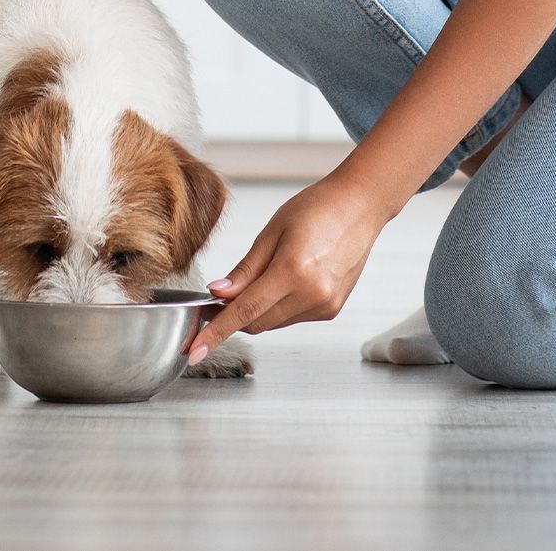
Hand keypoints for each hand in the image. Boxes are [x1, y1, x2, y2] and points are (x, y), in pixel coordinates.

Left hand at [187, 172, 391, 364]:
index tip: (195, 349)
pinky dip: (277, 307)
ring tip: (262, 276)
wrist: (360, 206)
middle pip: (256, 323)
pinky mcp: (331, 309)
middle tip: (216, 298)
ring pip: (273, 323)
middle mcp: (312, 294)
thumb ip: (245, 269)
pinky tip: (285, 280)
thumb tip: (218, 294)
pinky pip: (291, 318)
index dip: (216, 332)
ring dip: (256, 310)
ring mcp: (325, 305)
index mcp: (293, 271)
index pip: (244, 311)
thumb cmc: (318, 208)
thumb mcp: (272, 231)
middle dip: (232, 316)